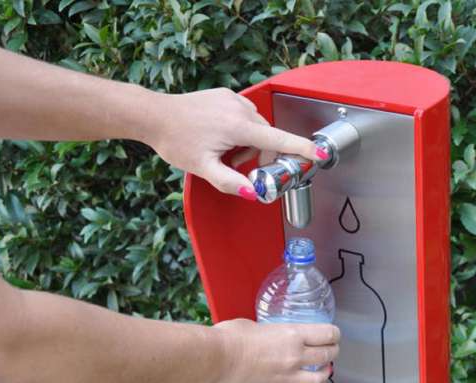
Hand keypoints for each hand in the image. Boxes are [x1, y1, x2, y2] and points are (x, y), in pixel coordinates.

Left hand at [141, 88, 320, 198]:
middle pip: (267, 137)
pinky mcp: (225, 95)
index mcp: (238, 126)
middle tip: (237, 166)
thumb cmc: (176, 140)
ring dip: (249, 143)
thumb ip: (231, 182)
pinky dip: (240, 130)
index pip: (279, 140)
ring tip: (224, 152)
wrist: (154, 115)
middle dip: (259, 155)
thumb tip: (254, 193)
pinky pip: (244, 116)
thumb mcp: (203, 168)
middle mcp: (239, 108)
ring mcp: (232, 99)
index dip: (302, 149)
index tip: (321, 153)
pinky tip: (219, 137)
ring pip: (256, 127)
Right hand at [213, 318, 339, 382]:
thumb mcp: (257, 324)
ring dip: (325, 374)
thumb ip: (271, 331)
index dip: (334, 334)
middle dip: (332, 352)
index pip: (328, 334)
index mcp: (293, 335)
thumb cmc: (232, 337)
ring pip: (319, 379)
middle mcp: (295, 356)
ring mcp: (287, 375)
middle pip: (327, 356)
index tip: (333, 334)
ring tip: (324, 371)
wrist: (218, 358)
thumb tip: (271, 334)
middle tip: (331, 350)